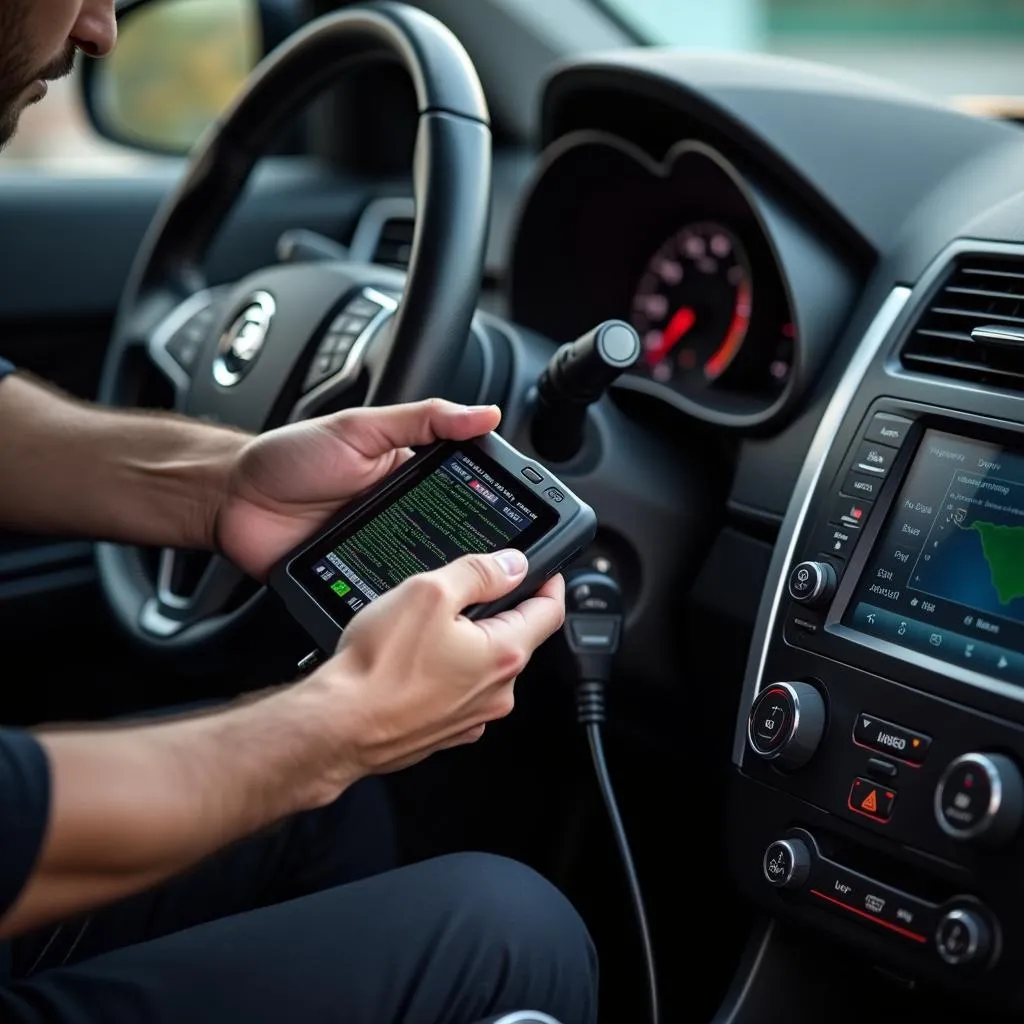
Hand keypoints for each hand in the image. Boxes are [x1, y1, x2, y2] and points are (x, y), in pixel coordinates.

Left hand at [214, 399, 500, 579]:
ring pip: (422, 574)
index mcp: (410, 477)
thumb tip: (485, 413)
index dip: (492, 507)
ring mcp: (378, 552)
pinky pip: (384, 597)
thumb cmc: (289, 456)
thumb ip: (423, 419)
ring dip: (437, 582)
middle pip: (450, 540)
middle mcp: (400, 517)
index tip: (519, 518)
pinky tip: (412, 610)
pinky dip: (398, 604)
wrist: (230, 499)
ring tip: (462, 593)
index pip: (464, 494)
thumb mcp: (361, 427)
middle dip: (471, 553)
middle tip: (495, 564)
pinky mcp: (354, 581)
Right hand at [308, 549, 565, 777]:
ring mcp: (472, 716)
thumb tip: (512, 563)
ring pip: (484, 665)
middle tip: (467, 592)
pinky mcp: (445, 730)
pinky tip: (414, 661)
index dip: (550, 584)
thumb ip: (478, 573)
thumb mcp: (429, 593)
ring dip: (469, 643)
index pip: (550, 612)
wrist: (337, 727)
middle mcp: (496, 692)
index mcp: (503, 654)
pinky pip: (458, 690)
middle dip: (499, 611)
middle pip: (517, 638)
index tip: (545, 571)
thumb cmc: (378, 667)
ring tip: (427, 628)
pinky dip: (446, 671)